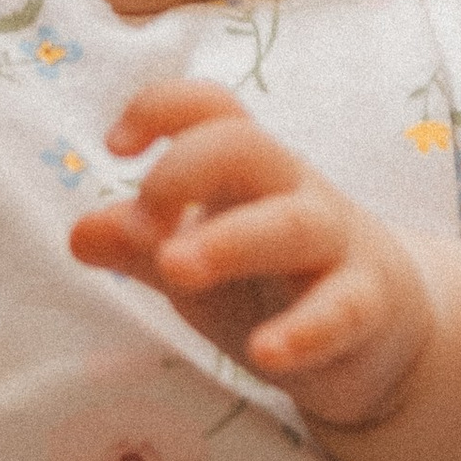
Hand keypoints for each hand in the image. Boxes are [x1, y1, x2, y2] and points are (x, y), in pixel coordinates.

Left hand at [71, 81, 434, 429]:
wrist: (380, 329)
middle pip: (245, 146)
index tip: (116, 147)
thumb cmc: (271, 278)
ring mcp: (335, 244)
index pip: (210, 108)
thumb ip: (140, 246)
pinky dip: (302, 331)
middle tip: (140, 226)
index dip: (160, 108)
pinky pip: (340, 309)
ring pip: (293, 222)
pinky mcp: (367, 305)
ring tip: (175, 268)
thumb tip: (80, 234)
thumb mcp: (195, 260)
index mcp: (246, 169)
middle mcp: (292, 189)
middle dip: (182, 172)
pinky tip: (264, 352)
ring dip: (230, 241)